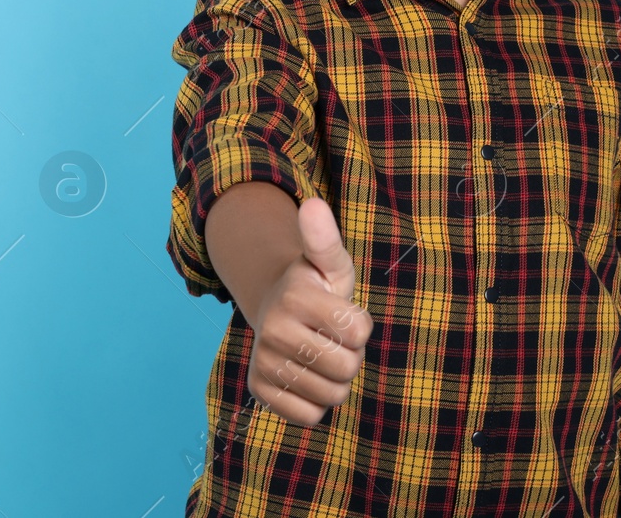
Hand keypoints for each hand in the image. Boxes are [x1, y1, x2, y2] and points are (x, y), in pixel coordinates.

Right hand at [246, 196, 373, 425]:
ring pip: (331, 396)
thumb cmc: (317, 288)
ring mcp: (263, 362)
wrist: (277, 310)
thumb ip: (326, 239)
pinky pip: (310, 416)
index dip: (361, 325)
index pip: (359, 333)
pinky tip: (307, 377)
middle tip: (333, 338)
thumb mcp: (329, 263)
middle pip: (347, 368)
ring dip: (335, 380)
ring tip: (320, 355)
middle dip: (351, 356)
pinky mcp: (260, 390)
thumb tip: (313, 203)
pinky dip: (317, 403)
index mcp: (295, 297)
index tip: (343, 312)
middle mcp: (273, 330)